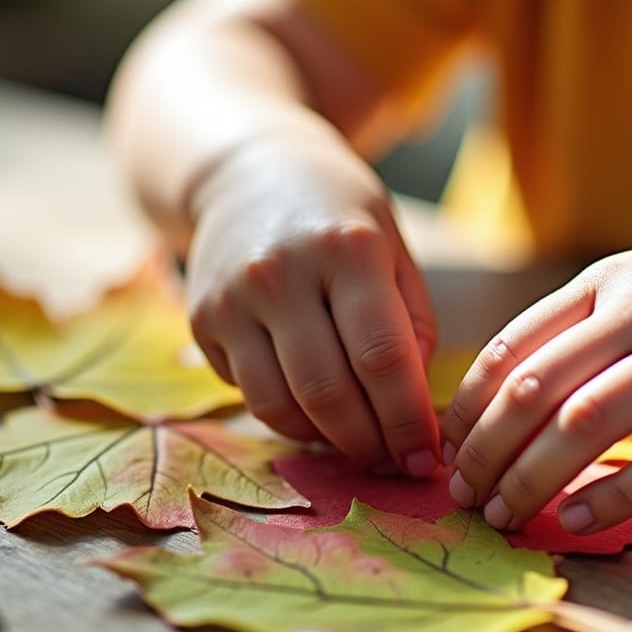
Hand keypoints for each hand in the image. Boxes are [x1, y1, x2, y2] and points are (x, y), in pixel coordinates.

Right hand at [185, 136, 440, 473]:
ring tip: (360, 443)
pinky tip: (317, 411)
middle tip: (396, 462)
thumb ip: (411, 324)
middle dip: (371, 444)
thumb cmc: (338, 215)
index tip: (429, 457)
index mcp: (347, 248)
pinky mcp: (202, 321)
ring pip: (282, 407)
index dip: (408, 421)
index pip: (382, 357)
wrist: (248, 169)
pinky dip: (290, 418)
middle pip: (329, 393)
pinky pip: (250, 394)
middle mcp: (283, 273)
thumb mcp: (392, 247)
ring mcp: (233, 299)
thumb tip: (416, 411)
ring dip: (328, 442)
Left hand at [440, 215, 631, 532]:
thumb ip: (577, 327)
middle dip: (486, 450)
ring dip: (533, 477)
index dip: (468, 406)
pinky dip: (612, 497)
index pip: (511, 347)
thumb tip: (500, 395)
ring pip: (588, 424)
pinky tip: (576, 521)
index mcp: (604, 284)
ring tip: (504, 514)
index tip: (444, 450)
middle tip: (462, 496)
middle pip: (537, 389)